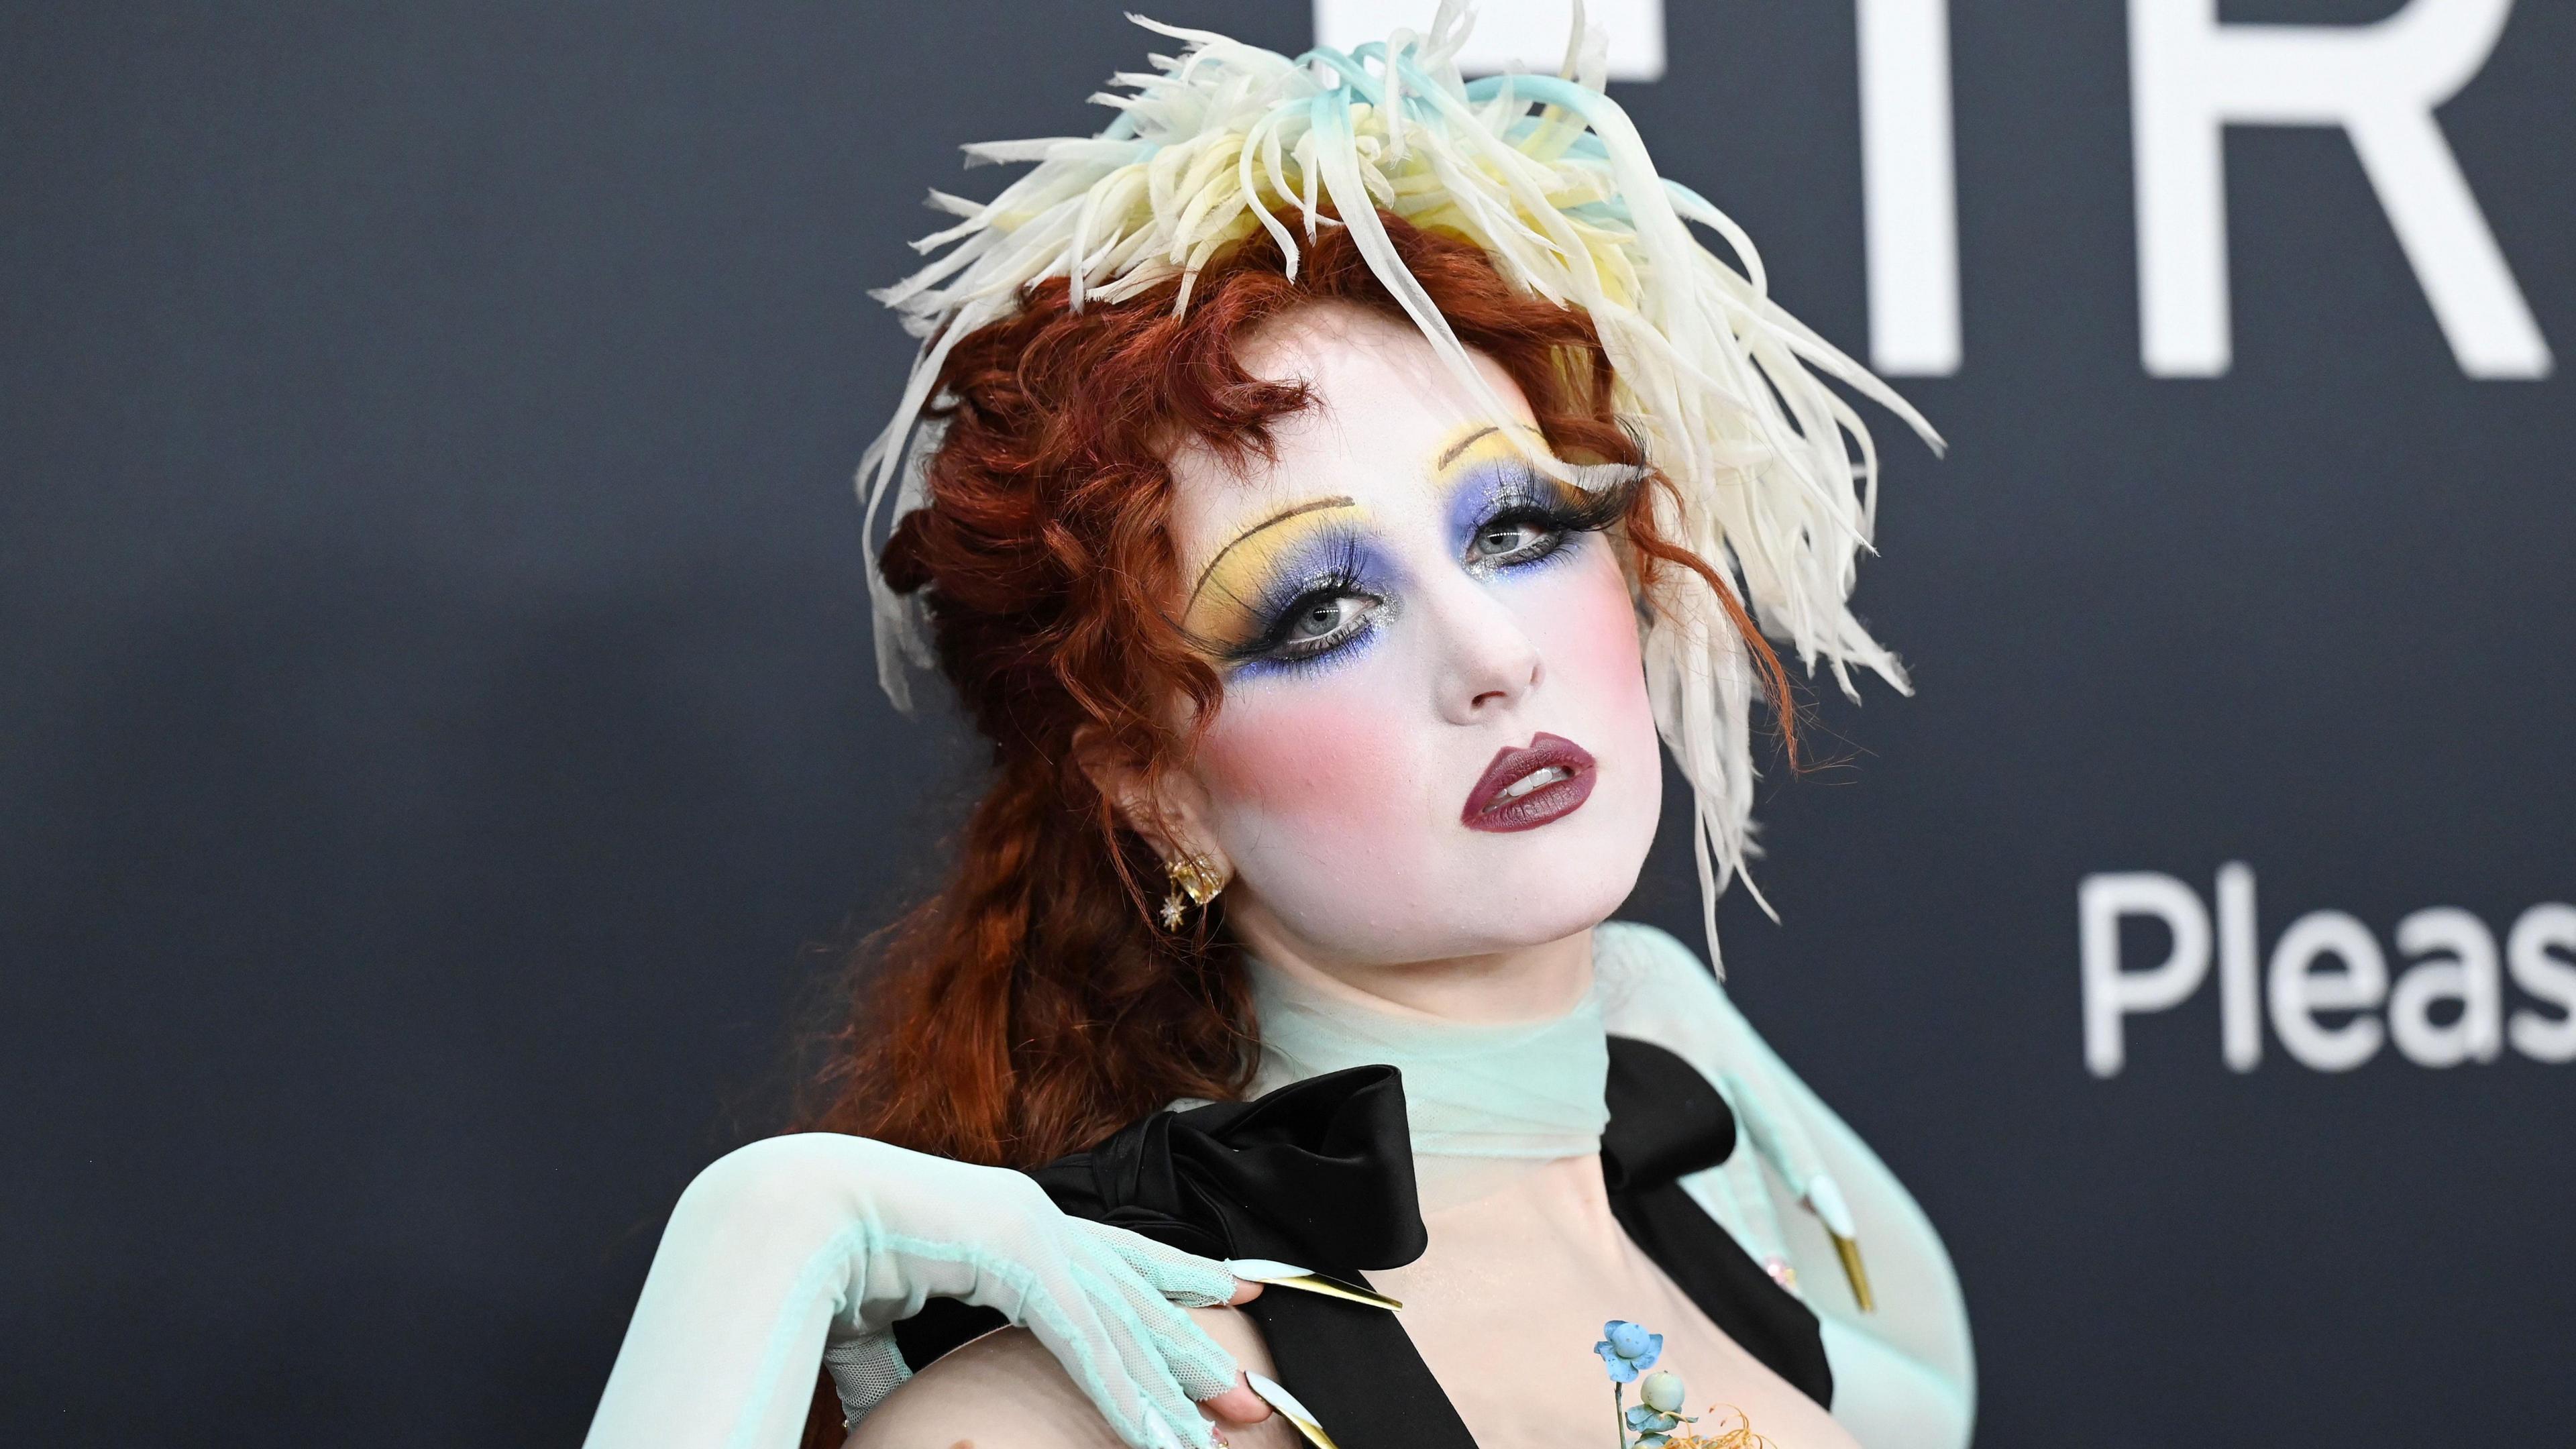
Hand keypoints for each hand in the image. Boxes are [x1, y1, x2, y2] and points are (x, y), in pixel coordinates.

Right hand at [687, 1134, 1266, 1447]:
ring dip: (1174, 1384)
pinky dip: (1131, 1395)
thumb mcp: (876, 1318)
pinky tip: (1165, 1436)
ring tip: (1222, 1433)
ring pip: (1125, 1323)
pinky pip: (1091, 1342)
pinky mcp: (1024, 1257)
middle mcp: (1033, 1219)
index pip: (1108, 1253)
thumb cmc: (817, 1261)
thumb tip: (886, 1409)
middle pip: (1135, 1292)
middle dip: (1193, 1347)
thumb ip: (895, 1361)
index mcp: (1003, 1223)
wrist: (785, 1214)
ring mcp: (1034, 1231)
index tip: (1227, 1293)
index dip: (1171, 1275)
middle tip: (1248, 1399)